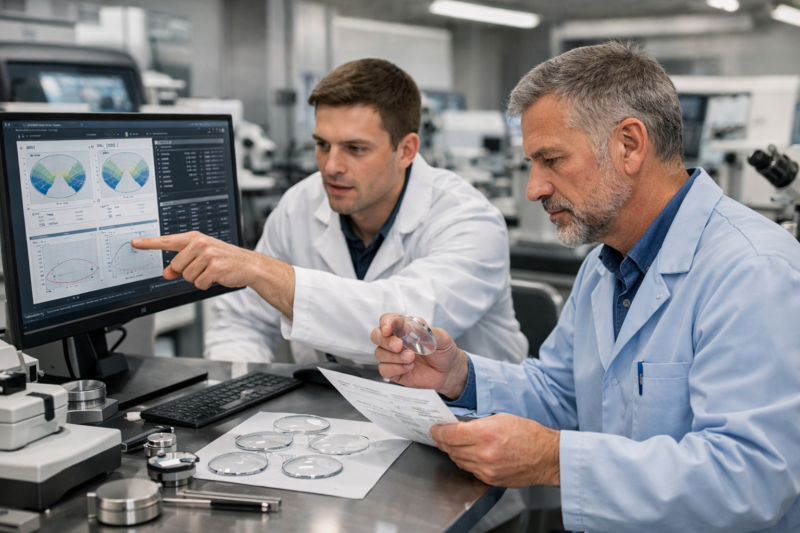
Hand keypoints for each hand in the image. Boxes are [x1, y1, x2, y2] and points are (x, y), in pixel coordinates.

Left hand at [132, 231, 294, 316]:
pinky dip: (206, 284)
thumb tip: (166, 273)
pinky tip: (216, 277)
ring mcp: (208, 255)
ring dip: (198, 279)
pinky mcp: (215, 268)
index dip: (150, 243)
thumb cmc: (224, 259)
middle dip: (186, 272)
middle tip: (201, 268)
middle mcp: (200, 244)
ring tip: (211, 272)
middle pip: (176, 266)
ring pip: (188, 276)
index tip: (135, 243)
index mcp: (195, 238)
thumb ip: (181, 263)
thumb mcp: (201, 258)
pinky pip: (199, 283)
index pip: (167, 241)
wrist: (249, 265)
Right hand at [370, 313, 468, 398]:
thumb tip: (409, 323)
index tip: (389, 330)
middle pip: (376, 335)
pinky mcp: (394, 371)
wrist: (449, 371)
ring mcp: (393, 356)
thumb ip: (425, 330)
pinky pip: (384, 369)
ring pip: (379, 353)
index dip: (385, 323)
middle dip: (385, 341)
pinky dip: (395, 368)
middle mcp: (396, 340)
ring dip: (394, 356)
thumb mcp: (441, 337)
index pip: (386, 320)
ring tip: (411, 358)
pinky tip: (409, 367)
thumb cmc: (444, 351)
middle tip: (399, 346)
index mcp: (404, 328)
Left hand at [430, 414, 559, 487]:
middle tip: (440, 435)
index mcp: (485, 433)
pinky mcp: (490, 480)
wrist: (547, 456)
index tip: (434, 429)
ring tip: (455, 444)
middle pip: (451, 449)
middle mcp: (483, 453)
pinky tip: (471, 454)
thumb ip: (477, 424)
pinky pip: (470, 470)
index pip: (450, 435)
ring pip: (458, 461)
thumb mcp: (500, 418)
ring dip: (454, 452)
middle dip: (443, 442)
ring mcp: (486, 469)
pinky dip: (467, 462)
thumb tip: (458, 427)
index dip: (438, 432)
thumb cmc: (528, 434)